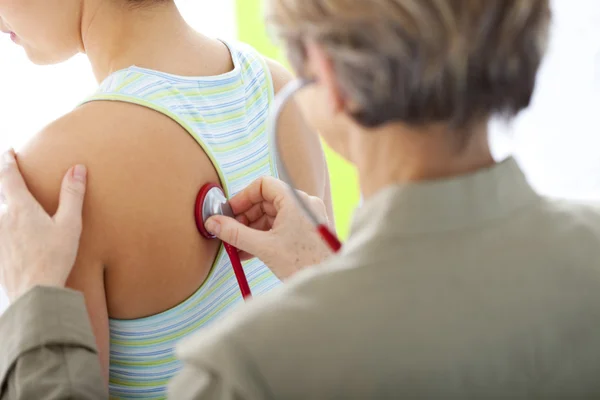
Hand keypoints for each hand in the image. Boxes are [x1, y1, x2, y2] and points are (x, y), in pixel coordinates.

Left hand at [0, 149, 86, 302]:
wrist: (33, 292)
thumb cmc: (54, 258)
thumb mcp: (69, 225)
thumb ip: (73, 195)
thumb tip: (77, 168)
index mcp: (20, 208)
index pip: (8, 176)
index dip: (8, 161)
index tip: (8, 152)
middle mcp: (2, 219)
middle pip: (4, 198)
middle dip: (11, 192)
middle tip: (20, 187)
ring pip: (2, 218)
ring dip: (12, 217)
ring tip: (27, 223)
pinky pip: (2, 237)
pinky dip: (10, 235)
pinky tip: (21, 246)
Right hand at [205, 176, 331, 280]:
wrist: (327, 285)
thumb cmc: (304, 264)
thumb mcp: (263, 247)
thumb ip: (235, 233)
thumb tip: (214, 223)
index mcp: (295, 200)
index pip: (263, 185)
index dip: (243, 197)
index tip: (229, 212)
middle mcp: (303, 204)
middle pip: (266, 201)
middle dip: (245, 217)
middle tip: (229, 232)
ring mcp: (307, 217)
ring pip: (272, 216)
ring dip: (252, 230)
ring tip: (237, 247)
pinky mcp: (307, 231)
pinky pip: (281, 227)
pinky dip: (264, 236)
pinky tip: (249, 252)